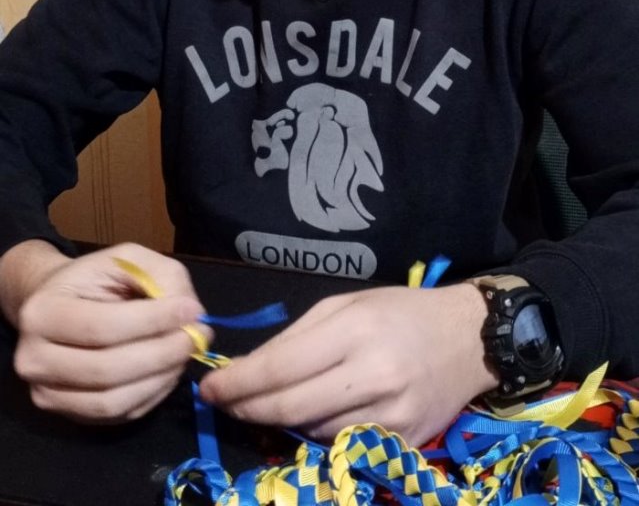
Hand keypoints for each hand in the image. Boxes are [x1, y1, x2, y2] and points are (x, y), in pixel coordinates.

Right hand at [3, 241, 208, 422]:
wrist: (63, 304)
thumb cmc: (97, 279)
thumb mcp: (128, 259)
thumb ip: (162, 276)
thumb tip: (191, 314)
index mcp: (42, 313)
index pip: (102, 328)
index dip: (152, 321)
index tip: (191, 310)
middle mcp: (35, 360)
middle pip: (108, 370)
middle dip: (163, 353)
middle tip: (198, 336)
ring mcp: (49, 394)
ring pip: (114, 401)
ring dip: (162, 378)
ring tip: (186, 351)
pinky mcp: (72, 416)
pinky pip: (120, 415)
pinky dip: (154, 394)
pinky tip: (169, 369)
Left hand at [198, 283, 497, 446]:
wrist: (468, 338)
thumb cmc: (400, 311)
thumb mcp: (346, 305)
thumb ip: (296, 336)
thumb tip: (249, 370)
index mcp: (355, 331)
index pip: (281, 368)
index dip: (238, 383)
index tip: (208, 388)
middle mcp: (373, 375)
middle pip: (290, 408)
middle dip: (247, 409)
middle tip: (224, 404)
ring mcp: (391, 414)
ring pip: (312, 432)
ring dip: (281, 422)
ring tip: (268, 403)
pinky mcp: (404, 440)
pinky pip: (342, 443)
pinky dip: (318, 431)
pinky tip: (314, 413)